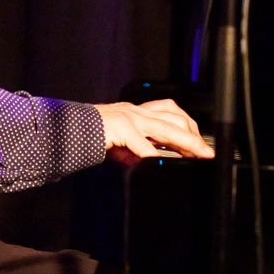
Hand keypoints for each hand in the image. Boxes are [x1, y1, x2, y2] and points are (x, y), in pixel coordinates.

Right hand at [94, 99, 213, 163]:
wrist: (67, 126)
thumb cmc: (90, 134)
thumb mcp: (118, 142)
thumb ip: (135, 150)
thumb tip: (150, 161)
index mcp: (137, 112)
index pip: (170, 113)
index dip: (188, 126)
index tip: (200, 144)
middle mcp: (136, 111)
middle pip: (174, 118)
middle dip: (193, 136)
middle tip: (206, 152)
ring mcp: (129, 118)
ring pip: (166, 127)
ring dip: (185, 142)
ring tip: (197, 154)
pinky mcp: (121, 128)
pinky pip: (143, 144)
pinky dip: (155, 155)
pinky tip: (164, 162)